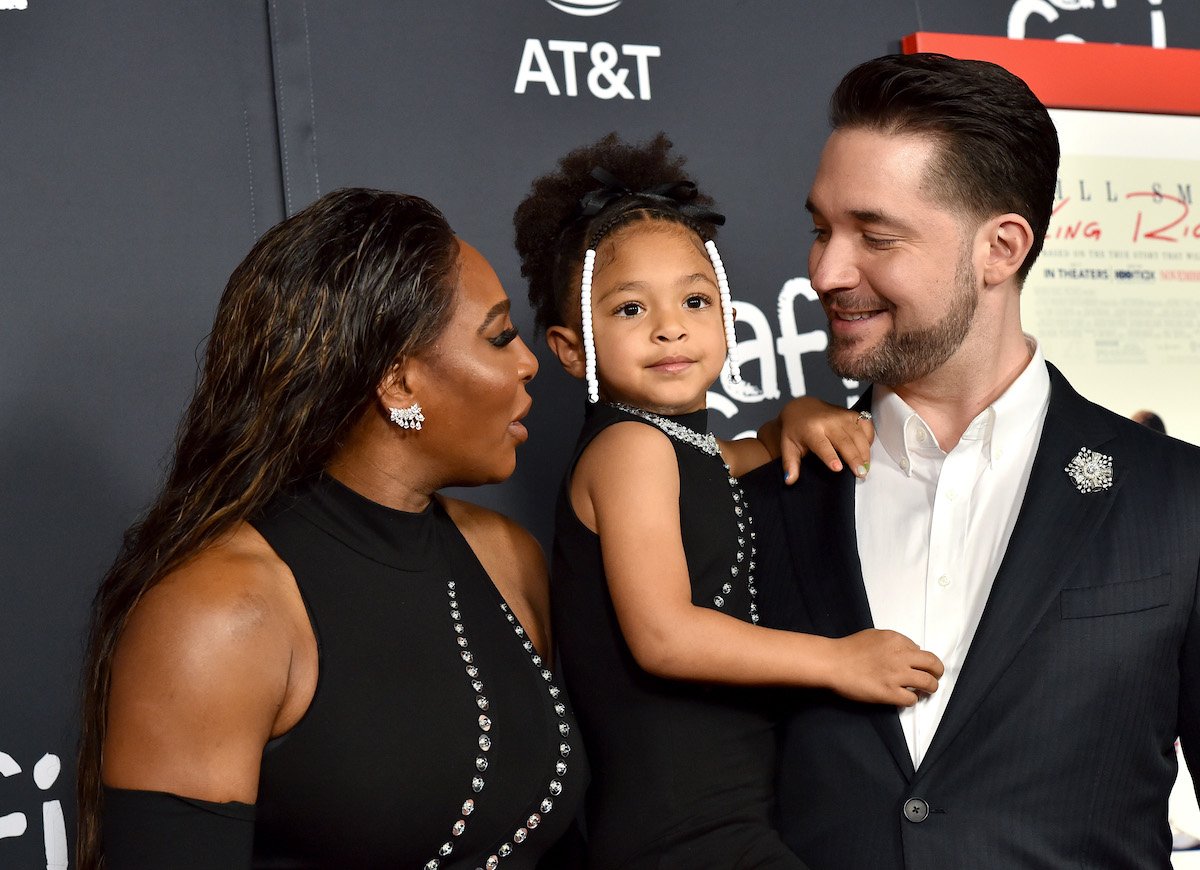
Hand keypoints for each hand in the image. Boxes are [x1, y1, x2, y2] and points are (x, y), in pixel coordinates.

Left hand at [765, 397, 873, 483]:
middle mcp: (828, 421)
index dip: (830, 456)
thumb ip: (790, 464)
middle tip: (861, 474)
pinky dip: (869, 438)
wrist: (801, 407)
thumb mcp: (788, 446)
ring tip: (865, 468)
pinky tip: (867, 451)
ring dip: (864, 452)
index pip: (822, 444)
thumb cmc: (795, 430)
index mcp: (810, 429)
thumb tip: (789, 480)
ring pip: (858, 435)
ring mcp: (841, 416)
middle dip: (854, 458)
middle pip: (844, 441)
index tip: (838, 469)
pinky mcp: (851, 414)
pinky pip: (865, 425)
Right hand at [826, 629, 942, 706]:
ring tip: (925, 690)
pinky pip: (912, 699)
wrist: (833, 663)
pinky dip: (912, 699)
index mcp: (897, 640)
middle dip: (937, 672)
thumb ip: (894, 642)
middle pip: (933, 664)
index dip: (920, 659)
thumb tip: (910, 651)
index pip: (921, 650)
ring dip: (930, 687)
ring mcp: (896, 676)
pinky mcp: (890, 693)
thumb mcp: (875, 635)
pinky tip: (905, 697)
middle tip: (934, 677)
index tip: (916, 665)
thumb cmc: (849, 648)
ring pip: (928, 683)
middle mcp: (901, 656)